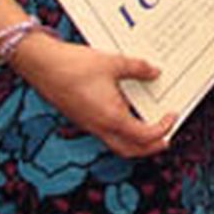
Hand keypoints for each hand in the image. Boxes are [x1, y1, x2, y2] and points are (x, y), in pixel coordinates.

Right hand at [8, 32, 175, 157]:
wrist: (41, 65)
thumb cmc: (73, 66)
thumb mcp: (114, 63)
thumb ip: (138, 69)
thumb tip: (154, 72)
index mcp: (111, 118)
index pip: (144, 136)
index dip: (162, 130)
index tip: (172, 118)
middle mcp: (99, 126)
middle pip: (130, 150)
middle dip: (150, 147)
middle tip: (165, 137)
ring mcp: (88, 124)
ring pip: (116, 143)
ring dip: (135, 141)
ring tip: (149, 127)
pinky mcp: (81, 118)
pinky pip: (105, 132)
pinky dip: (121, 130)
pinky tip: (126, 112)